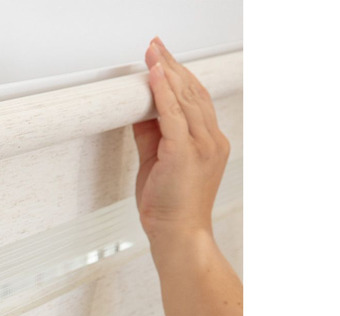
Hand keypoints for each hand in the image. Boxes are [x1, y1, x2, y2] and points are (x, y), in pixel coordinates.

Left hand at [133, 37, 229, 248]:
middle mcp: (211, 140)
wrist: (178, 235)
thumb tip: (138, 110)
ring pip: (184, 99)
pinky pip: (173, 115)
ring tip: (153, 53)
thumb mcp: (159, 163)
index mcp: (209, 142)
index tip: (164, 60)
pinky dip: (163, 93)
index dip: (180, 77)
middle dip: (173, 66)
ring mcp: (201, 146)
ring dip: (167, 72)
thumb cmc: (170, 207)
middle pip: (192, 93)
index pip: (196, 100)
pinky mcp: (184, 153)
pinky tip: (155, 75)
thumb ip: (151, 136)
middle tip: (156, 47)